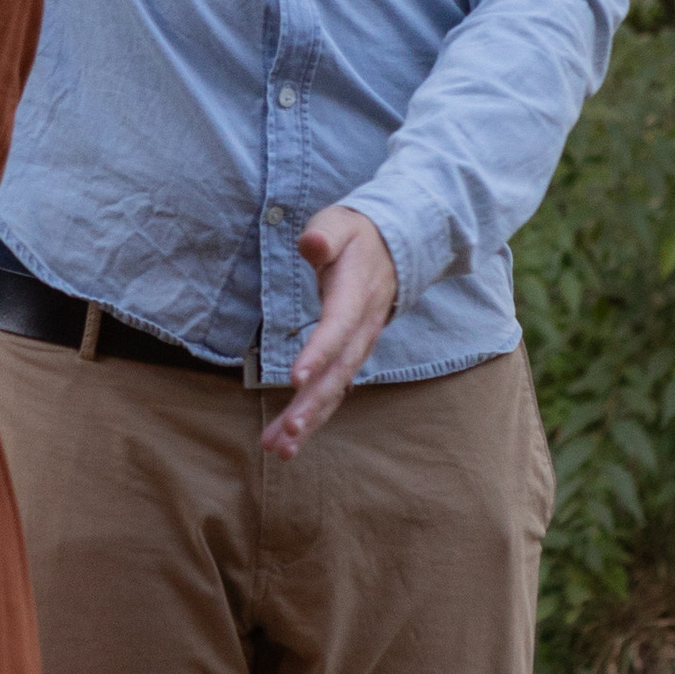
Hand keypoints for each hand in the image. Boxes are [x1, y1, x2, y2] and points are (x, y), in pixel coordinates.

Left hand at [262, 208, 396, 457]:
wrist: (395, 246)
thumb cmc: (356, 235)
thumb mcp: (339, 223)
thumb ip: (325, 235)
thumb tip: (312, 245)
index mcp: (355, 295)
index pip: (337, 327)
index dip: (318, 352)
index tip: (296, 378)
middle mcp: (361, 328)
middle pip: (337, 373)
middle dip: (312, 406)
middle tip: (287, 434)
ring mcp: (358, 346)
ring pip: (335, 390)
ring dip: (309, 421)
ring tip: (280, 450)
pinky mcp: (350, 357)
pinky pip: (333, 391)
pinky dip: (312, 416)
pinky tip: (287, 441)